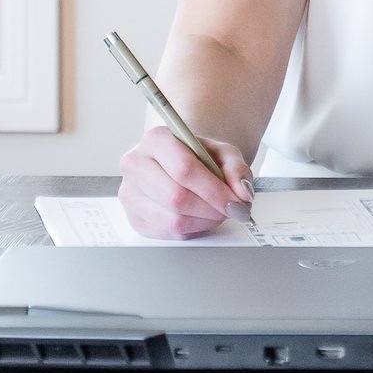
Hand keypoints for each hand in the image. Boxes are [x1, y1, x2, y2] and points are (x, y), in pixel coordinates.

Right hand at [119, 123, 253, 238]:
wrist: (182, 163)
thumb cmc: (201, 156)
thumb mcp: (224, 153)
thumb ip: (237, 168)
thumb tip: (242, 193)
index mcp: (156, 139)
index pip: (184, 170)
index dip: (214, 191)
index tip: (236, 202)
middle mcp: (135, 164)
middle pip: (177, 197)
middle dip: (211, 209)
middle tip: (231, 209)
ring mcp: (129, 193)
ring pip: (172, 220)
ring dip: (204, 221)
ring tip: (216, 212)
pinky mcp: (133, 217)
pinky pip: (167, 233)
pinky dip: (191, 229)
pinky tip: (199, 217)